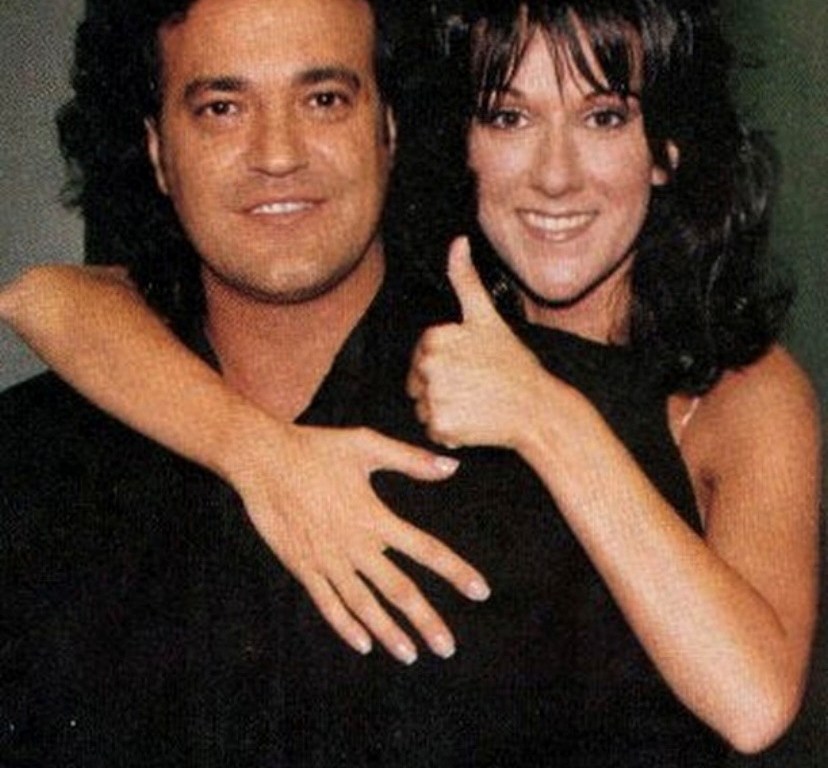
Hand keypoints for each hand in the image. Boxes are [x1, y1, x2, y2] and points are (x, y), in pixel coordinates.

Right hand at [226, 420, 490, 663]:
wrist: (262, 458)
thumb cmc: (316, 448)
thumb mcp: (366, 445)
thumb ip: (411, 460)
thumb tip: (453, 467)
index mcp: (375, 516)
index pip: (425, 549)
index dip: (455, 571)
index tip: (480, 591)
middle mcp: (354, 544)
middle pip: (398, 590)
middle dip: (425, 621)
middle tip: (448, 647)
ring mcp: (327, 559)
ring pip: (364, 606)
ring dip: (389, 632)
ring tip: (411, 655)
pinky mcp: (302, 566)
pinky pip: (327, 603)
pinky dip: (346, 626)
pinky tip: (363, 644)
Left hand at [407, 237, 547, 449]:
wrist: (538, 409)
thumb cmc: (514, 363)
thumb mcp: (487, 317)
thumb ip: (465, 279)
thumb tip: (458, 240)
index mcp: (435, 338)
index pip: (421, 355)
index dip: (445, 362)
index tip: (471, 365)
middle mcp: (429, 366)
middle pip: (418, 382)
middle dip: (441, 386)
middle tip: (475, 386)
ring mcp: (434, 396)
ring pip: (423, 407)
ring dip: (444, 409)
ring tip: (476, 403)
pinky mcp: (441, 426)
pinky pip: (433, 430)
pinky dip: (450, 431)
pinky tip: (474, 421)